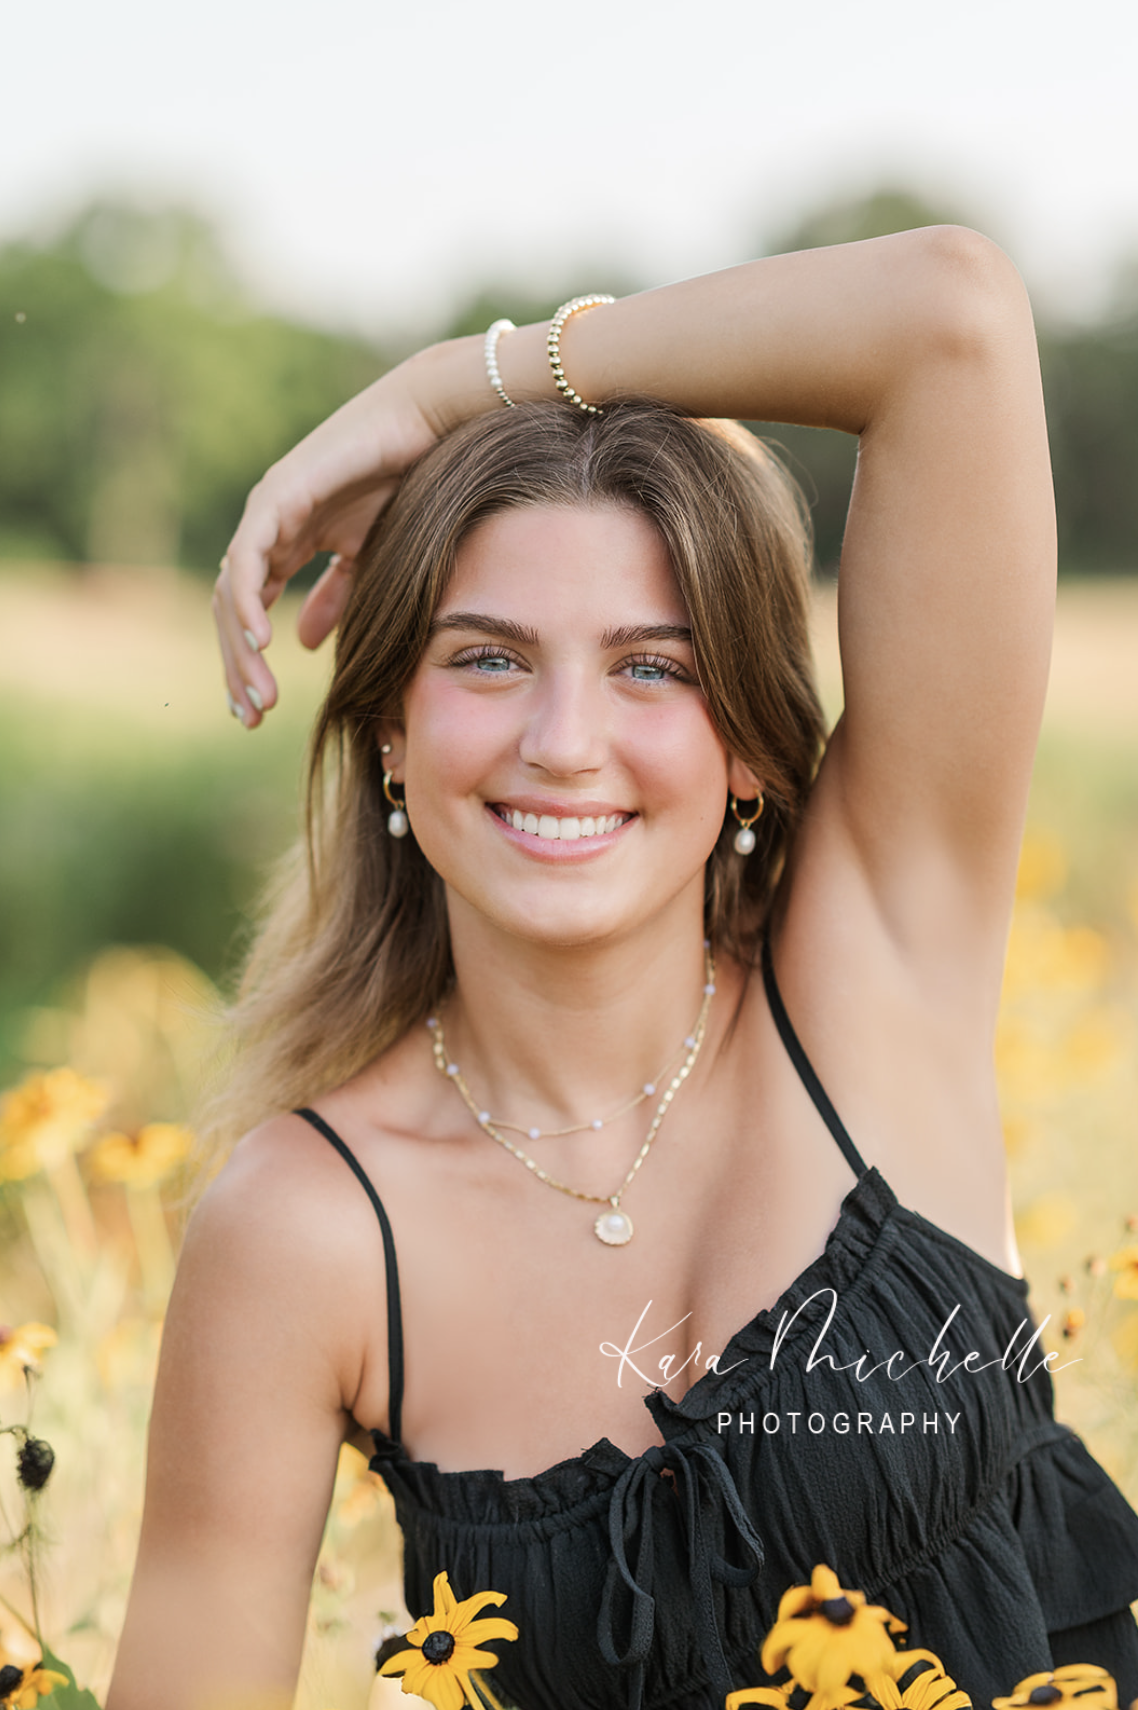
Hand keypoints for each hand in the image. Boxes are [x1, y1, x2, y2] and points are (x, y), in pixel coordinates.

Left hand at [213, 351, 465, 727]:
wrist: (428, 428)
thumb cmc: (407, 484)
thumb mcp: (369, 559)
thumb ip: (336, 598)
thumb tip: (306, 645)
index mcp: (286, 544)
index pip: (252, 613)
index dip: (248, 664)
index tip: (257, 712)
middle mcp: (268, 529)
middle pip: (234, 611)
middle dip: (239, 668)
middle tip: (251, 717)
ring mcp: (268, 510)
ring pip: (234, 591)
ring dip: (240, 648)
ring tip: (258, 693)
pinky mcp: (278, 495)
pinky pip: (249, 558)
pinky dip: (250, 601)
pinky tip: (260, 641)